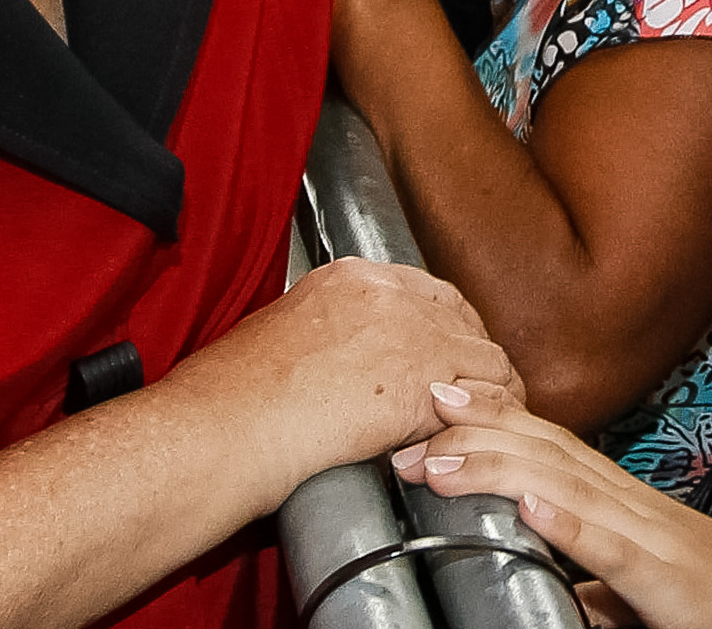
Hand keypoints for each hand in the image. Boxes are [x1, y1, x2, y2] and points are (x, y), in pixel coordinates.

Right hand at [179, 260, 516, 497]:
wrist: (223, 427)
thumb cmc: (230, 399)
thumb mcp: (280, 337)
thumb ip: (324, 335)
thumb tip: (338, 359)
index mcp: (349, 277)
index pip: (424, 290)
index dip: (442, 323)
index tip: (445, 350)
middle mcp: (387, 293)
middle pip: (461, 316)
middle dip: (470, 352)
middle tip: (470, 387)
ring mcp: (412, 334)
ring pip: (483, 355)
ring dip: (486, 388)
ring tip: (483, 416)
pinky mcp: (424, 382)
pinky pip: (486, 394)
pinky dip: (489, 414)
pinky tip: (480, 434)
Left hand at [407, 394, 711, 628]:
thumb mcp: (643, 589)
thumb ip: (597, 581)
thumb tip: (551, 589)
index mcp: (623, 506)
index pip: (551, 446)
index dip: (495, 418)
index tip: (438, 400)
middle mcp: (634, 506)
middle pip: (549, 449)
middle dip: (480, 428)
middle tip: (418, 410)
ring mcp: (652, 536)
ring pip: (568, 485)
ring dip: (500, 464)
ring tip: (445, 455)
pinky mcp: (668, 578)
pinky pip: (612, 545)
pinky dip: (569, 521)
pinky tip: (531, 505)